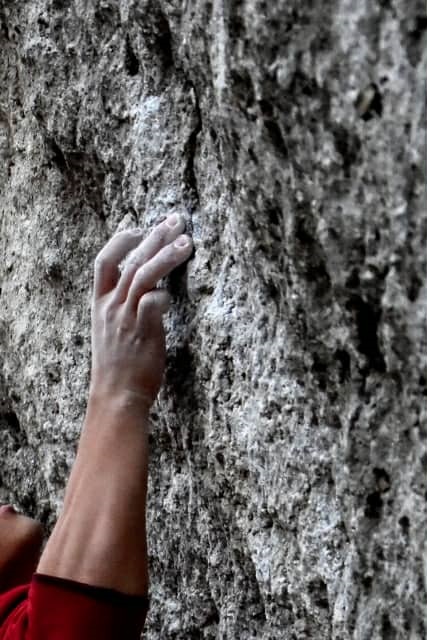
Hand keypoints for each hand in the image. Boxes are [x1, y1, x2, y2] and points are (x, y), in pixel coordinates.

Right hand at [89, 214, 192, 409]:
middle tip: (177, 220)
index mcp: (100, 304)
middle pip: (132, 260)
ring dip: (167, 255)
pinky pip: (153, 303)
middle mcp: (110, 307)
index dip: (121, 239)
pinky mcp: (143, 332)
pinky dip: (164, 295)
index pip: (103, 261)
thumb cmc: (119, 367)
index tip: (141, 228)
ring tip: (188, 242)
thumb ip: (123, 308)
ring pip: (143, 275)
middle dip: (155, 236)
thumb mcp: (111, 332)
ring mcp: (125, 318)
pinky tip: (174, 295)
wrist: (116, 397)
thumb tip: (145, 290)